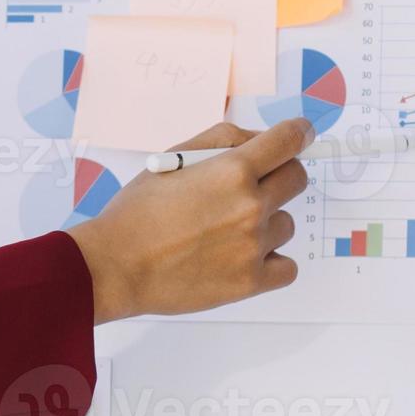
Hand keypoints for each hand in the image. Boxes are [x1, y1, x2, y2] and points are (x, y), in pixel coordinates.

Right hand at [65, 119, 312, 323]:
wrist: (115, 266)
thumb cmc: (136, 213)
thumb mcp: (171, 160)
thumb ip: (221, 140)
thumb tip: (260, 140)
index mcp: (232, 170)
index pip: (289, 140)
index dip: (298, 133)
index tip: (299, 136)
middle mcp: (250, 205)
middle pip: (297, 179)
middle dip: (281, 176)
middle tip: (253, 188)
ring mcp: (254, 245)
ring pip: (287, 225)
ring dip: (266, 224)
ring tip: (227, 233)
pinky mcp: (251, 281)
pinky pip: (287, 267)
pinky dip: (270, 262)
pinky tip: (242, 258)